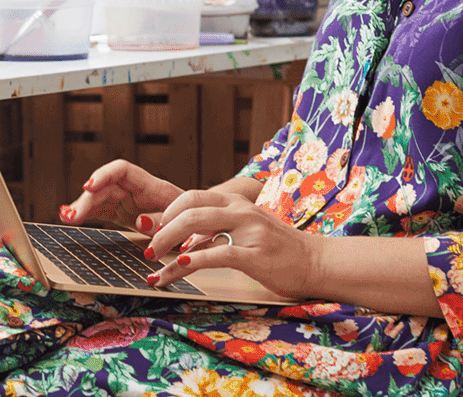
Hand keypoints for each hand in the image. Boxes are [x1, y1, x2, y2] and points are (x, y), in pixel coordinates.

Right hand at [59, 159, 183, 233]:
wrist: (200, 228)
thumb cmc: (194, 223)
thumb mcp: (184, 224)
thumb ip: (161, 221)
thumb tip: (139, 220)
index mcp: (153, 187)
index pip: (122, 170)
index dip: (103, 175)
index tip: (88, 187)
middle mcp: (137, 190)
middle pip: (106, 187)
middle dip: (87, 199)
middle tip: (72, 216)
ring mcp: (129, 201)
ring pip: (100, 198)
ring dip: (82, 207)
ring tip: (66, 217)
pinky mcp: (124, 213)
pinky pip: (102, 210)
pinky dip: (87, 214)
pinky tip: (71, 217)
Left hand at [143, 188, 317, 298]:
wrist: (315, 262)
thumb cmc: (276, 249)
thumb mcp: (244, 232)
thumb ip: (215, 231)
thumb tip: (179, 242)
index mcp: (235, 202)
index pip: (191, 196)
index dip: (165, 210)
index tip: (147, 226)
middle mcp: (240, 210)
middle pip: (190, 206)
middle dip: (162, 227)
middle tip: (148, 247)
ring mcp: (249, 230)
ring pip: (199, 224)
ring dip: (170, 241)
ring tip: (155, 260)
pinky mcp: (256, 254)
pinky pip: (220, 253)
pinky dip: (197, 259)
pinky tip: (182, 266)